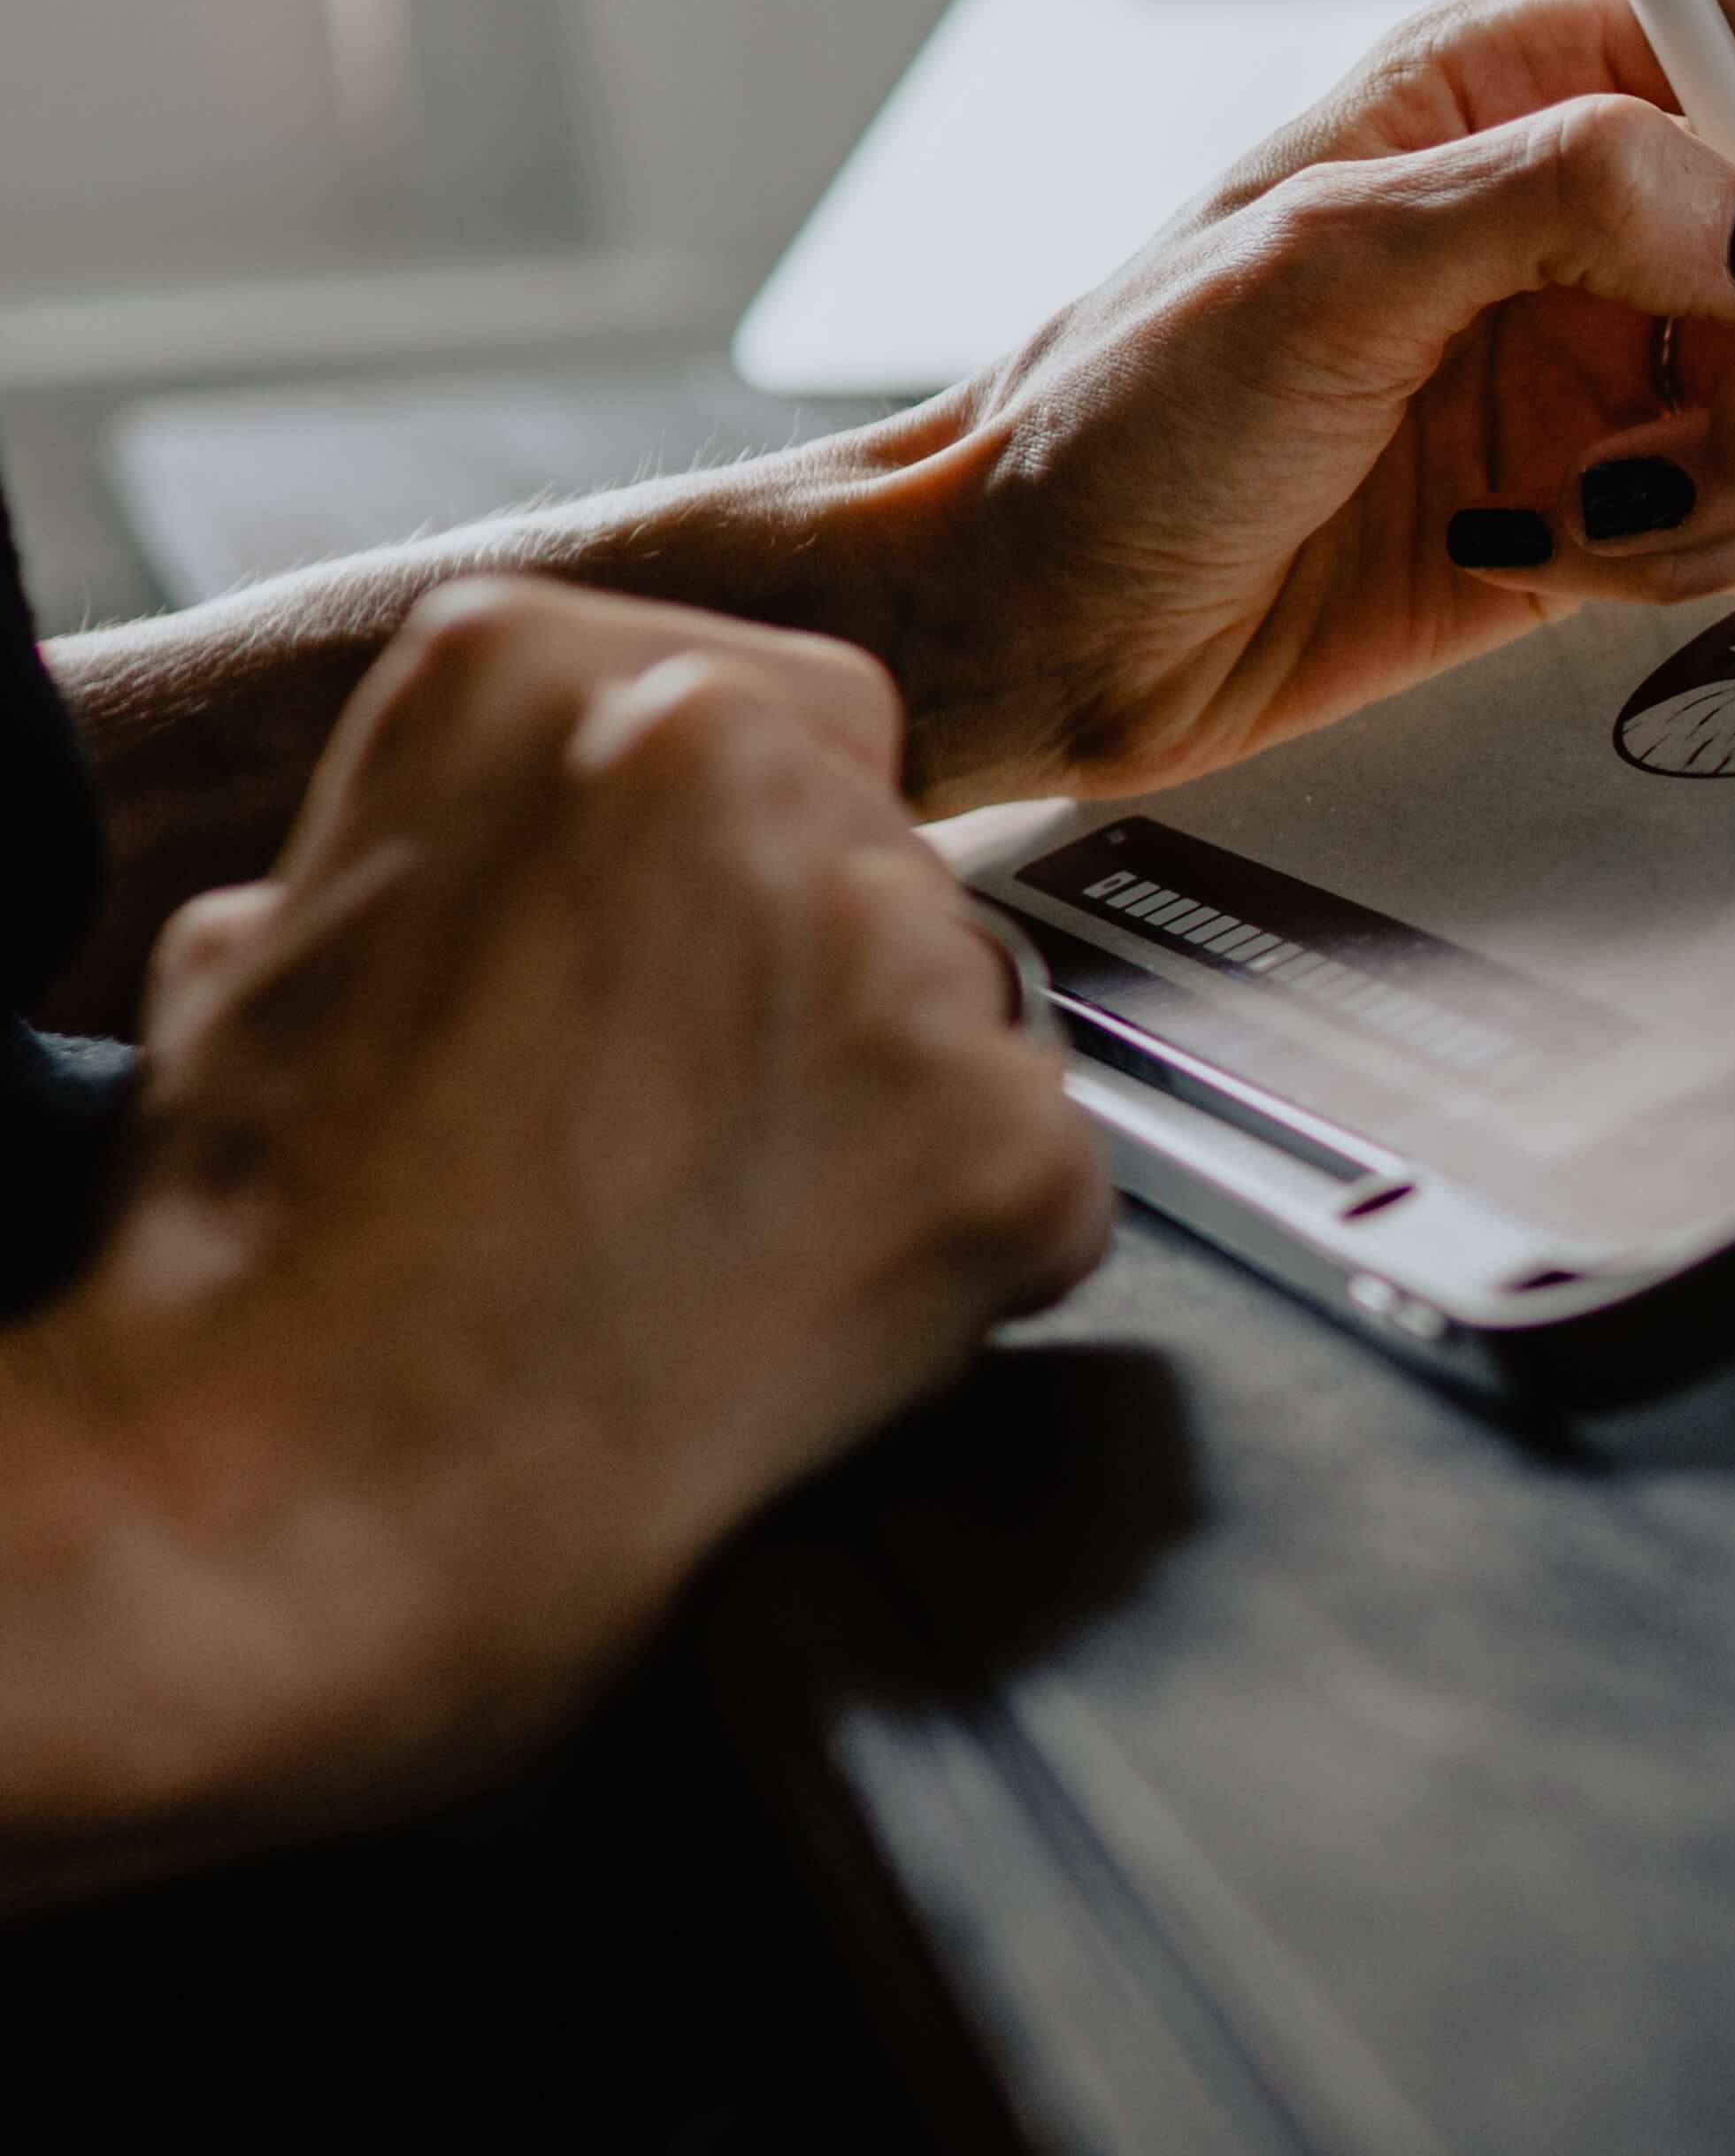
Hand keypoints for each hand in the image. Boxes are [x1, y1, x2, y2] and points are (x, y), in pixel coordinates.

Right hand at [0, 581, 1110, 1885]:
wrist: (306, 1487)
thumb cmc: (269, 1248)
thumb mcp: (281, 933)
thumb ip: (466, 832)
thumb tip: (541, 846)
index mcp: (545, 668)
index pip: (801, 718)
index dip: (754, 871)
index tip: (683, 970)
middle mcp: (732, 758)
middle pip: (897, 858)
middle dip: (824, 988)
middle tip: (686, 1131)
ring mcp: (891, 948)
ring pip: (974, 1012)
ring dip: (892, 1117)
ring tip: (713, 1234)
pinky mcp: (1006, 1139)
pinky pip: (1044, 1181)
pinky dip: (962, 1259)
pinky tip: (798, 1316)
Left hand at [847, 0, 1734, 810]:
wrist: (1044, 618)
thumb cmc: (1122, 413)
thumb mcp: (1331, 261)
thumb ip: (1573, 200)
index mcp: (1526, 80)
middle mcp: (1592, 207)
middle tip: (1708, 428)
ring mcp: (1606, 353)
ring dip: (1729, 476)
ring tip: (1578, 504)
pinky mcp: (1608, 493)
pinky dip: (1679, 556)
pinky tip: (1541, 552)